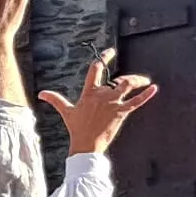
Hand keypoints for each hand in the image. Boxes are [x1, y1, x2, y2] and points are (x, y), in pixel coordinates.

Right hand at [39, 49, 156, 156]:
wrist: (85, 145)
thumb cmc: (76, 128)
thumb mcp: (66, 111)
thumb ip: (55, 100)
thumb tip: (41, 94)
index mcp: (89, 92)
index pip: (96, 68)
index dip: (105, 58)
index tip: (111, 51)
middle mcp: (102, 95)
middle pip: (118, 79)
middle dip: (128, 79)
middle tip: (135, 81)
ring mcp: (112, 103)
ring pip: (128, 86)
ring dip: (138, 82)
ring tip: (145, 82)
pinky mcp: (120, 113)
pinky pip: (135, 102)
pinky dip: (146, 95)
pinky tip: (154, 88)